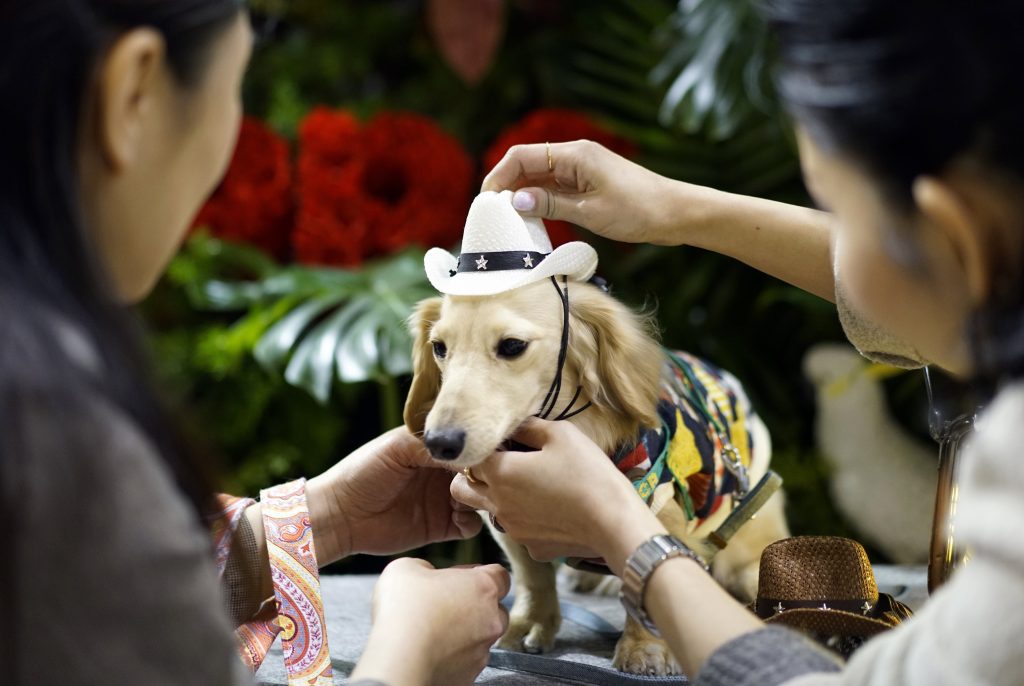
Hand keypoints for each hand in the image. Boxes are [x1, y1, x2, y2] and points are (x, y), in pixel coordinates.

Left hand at [308, 427, 482, 562]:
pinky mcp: (442, 527)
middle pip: (479, 473)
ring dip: (479, 499)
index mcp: (433, 448)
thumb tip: (469, 448)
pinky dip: (472, 522)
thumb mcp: (397, 448)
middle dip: (485, 476)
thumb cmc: (362, 472)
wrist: (340, 515)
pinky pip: (470, 525)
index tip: (484, 455)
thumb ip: (432, 444)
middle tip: (479, 481)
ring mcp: (443, 500)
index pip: (468, 444)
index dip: (480, 449)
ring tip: (462, 499)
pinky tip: (457, 518)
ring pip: (479, 499)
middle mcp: (442, 472)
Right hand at [350, 558, 510, 685]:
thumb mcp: (406, 568)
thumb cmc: (405, 612)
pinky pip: (467, 661)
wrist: (398, 661)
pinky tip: (431, 650)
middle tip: (445, 605)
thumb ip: (425, 567)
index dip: (479, 574)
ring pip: (482, 637)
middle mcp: (491, 620)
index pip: (500, 576)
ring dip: (464, 632)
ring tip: (434, 631)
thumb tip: (425, 576)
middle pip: (496, 609)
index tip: (460, 578)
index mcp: (483, 587)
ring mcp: (482, 650)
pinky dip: (454, 656)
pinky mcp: (470, 676)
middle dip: (475, 606)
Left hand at [449, 418, 664, 569]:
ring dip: (498, 498)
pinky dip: (525, 520)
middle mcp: (498, 504)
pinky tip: (551, 511)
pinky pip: (517, 530)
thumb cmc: (588, 472)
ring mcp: (513, 530)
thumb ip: (529, 426)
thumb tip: (514, 424)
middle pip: (462, 489)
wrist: (614, 521)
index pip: (469, 457)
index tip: (505, 443)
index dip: (484, 447)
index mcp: (500, 473)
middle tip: (500, 466)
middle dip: (472, 476)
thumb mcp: (561, 434)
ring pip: (488, 511)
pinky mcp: (531, 548)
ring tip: (530, 488)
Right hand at [482, 140, 717, 245]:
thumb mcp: (590, 212)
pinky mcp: (588, 183)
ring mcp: (581, 170)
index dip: (498, 177)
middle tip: (492, 216)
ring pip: (539, 178)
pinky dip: (540, 201)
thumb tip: (515, 201)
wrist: (675, 213)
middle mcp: (574, 156)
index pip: (520, 157)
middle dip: (506, 187)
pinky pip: (554, 188)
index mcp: (574, 154)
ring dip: (522, 196)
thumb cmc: (638, 210)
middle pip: (527, 165)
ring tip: (508, 222)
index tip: (486, 202)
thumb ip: (550, 205)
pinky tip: (532, 220)